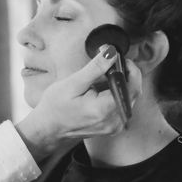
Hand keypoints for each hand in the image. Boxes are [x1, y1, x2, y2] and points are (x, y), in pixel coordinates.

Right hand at [15, 45, 142, 160]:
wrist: (48, 129)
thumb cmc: (55, 107)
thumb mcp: (73, 83)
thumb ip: (95, 68)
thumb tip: (111, 53)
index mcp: (105, 110)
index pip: (132, 86)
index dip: (131, 69)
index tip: (120, 58)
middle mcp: (114, 121)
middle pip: (133, 92)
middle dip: (125, 75)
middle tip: (110, 63)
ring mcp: (115, 126)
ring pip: (129, 99)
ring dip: (120, 85)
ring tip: (102, 77)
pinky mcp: (113, 127)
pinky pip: (122, 106)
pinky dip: (116, 95)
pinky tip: (101, 90)